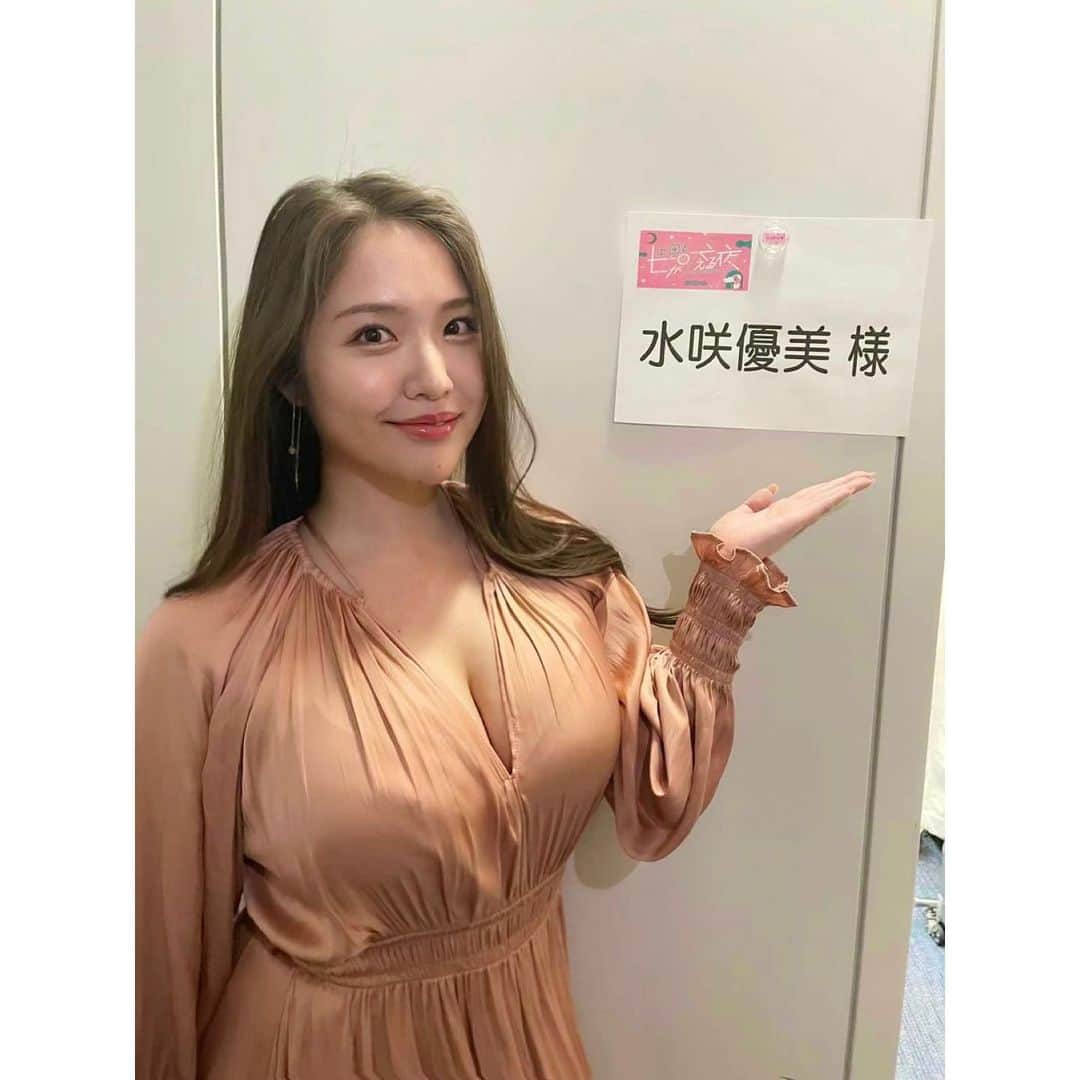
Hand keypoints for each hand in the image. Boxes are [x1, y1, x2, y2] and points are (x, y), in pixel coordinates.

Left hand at [706, 470, 876, 561]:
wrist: (720, 555)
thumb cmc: (727, 542)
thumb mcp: (742, 514)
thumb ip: (758, 502)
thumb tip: (772, 488)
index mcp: (781, 514)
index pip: (810, 497)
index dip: (828, 488)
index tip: (845, 481)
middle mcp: (792, 517)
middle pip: (823, 496)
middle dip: (845, 485)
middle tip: (868, 476)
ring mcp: (795, 519)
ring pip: (825, 498)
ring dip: (846, 487)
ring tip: (867, 478)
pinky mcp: (793, 521)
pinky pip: (817, 506)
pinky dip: (833, 496)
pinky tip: (848, 488)